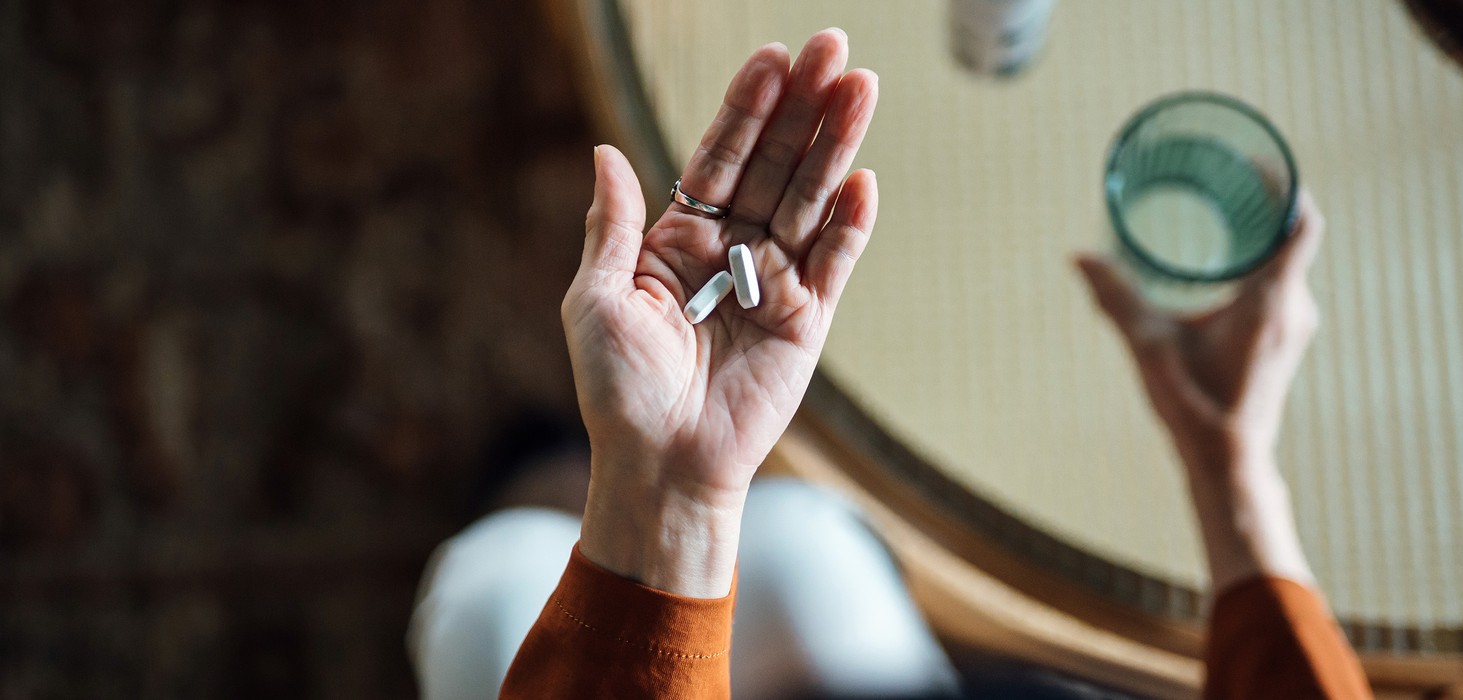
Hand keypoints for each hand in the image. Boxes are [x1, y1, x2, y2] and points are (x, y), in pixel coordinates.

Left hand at [562, 29, 878, 595]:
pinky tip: (864, 180)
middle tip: (835, 49)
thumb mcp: (594, 300)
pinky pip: (833, 263)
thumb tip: (608, 152)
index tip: (772, 57)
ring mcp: (772, 283)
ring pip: (809, 200)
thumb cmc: (618, 390)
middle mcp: (730, 252)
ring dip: (836, 146)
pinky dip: (849, 223)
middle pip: (774, 164)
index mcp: (678, 240)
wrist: (660, 464)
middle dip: (804, 107)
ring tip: (861, 88)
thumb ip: (613, 226)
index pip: (719, 157)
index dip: (746, 108)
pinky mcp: (806, 322)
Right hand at [1076, 191, 1325, 588]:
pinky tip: (1227, 259)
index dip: (1284, 184)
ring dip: (1262, 232)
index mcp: (1271, 301)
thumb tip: (1078, 256)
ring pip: (1288, 260)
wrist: (1229, 462)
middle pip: (1293, 234)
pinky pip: (1282, 282)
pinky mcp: (1285, 340)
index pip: (1300, 222)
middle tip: (1226, 176)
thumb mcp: (1149, 347)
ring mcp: (1295, 325)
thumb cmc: (1194, 407)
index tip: (1254, 162)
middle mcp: (1294, 308)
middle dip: (1263, 201)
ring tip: (1224, 208)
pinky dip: (1260, 260)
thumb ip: (1115, 298)